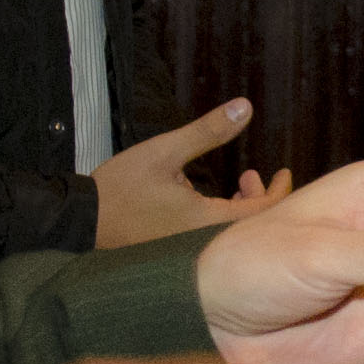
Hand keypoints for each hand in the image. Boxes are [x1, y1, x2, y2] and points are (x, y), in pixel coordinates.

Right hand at [95, 99, 283, 245]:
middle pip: (250, 228)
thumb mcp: (164, 152)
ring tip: (240, 182)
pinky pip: (212, 239)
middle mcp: (204, 245)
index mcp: (207, 223)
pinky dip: (221, 218)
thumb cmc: (120, 189)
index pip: (262, 215)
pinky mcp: (176, 255)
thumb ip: (207, 132)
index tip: (283, 172)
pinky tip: (210, 199)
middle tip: (257, 175)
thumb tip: (246, 107)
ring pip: (230, 234)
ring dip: (240, 207)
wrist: (80, 223)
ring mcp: (190, 253)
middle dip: (260, 199)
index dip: (279, 193)